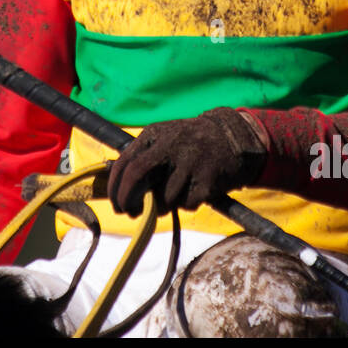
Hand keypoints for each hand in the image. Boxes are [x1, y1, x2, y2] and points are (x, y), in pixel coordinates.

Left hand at [107, 108, 267, 216]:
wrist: (232, 135)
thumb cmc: (190, 143)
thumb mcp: (164, 139)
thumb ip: (143, 158)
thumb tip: (120, 191)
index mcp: (154, 135)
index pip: (124, 164)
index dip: (116, 188)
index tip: (116, 203)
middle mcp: (169, 145)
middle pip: (136, 177)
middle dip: (128, 199)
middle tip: (129, 212)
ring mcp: (189, 162)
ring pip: (163, 197)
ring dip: (163, 206)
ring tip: (172, 198)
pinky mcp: (207, 179)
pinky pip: (187, 204)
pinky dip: (186, 204)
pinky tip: (193, 192)